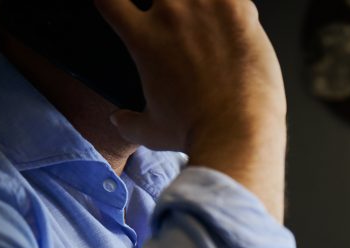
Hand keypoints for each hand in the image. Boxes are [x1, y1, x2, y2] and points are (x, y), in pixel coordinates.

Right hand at [94, 0, 286, 219]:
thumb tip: (119, 120)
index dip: (112, 0)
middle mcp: (170, 14)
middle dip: (166, 2)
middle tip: (178, 18)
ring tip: (209, 20)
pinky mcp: (237, 9)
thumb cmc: (197, 132)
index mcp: (143, 37)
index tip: (124, 7)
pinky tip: (237, 21)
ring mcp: (204, 6)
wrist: (237, 131)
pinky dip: (234, 6)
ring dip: (201, 3)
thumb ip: (130, 122)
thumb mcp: (152, 132)